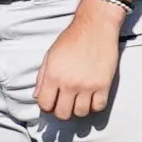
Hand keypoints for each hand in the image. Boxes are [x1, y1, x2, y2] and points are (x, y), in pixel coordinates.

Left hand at [32, 0, 124, 119]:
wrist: (95, 27)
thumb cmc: (71, 39)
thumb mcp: (50, 55)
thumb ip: (42, 77)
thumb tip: (38, 96)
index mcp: (53, 75)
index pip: (45, 105)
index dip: (47, 106)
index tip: (51, 103)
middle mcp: (69, 83)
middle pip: (62, 114)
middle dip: (61, 111)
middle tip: (65, 103)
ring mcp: (87, 86)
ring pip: (80, 113)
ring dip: (78, 109)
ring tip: (79, 100)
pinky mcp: (104, 85)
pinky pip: (98, 107)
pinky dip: (94, 105)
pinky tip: (91, 98)